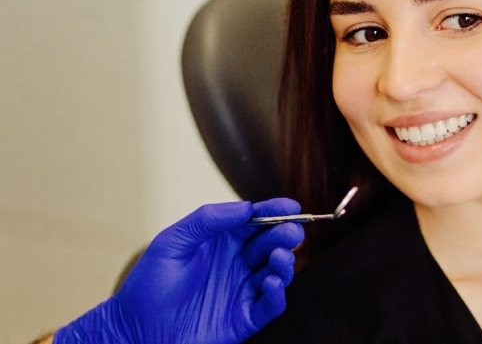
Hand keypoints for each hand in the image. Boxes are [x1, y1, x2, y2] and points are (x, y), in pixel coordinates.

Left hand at [54, 198, 303, 343]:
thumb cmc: (149, 284)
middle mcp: (238, 263)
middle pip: (271, 244)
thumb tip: (246, 208)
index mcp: (223, 241)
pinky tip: (273, 283)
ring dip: (284, 263)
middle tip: (292, 232)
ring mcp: (243, 290)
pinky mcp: (245, 318)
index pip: (256, 221)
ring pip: (277, 272)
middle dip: (285, 235)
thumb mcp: (172, 242)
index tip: (292, 206)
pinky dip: (278, 294)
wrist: (134, 330)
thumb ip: (207, 220)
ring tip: (280, 257)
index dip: (275, 212)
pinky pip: (270, 305)